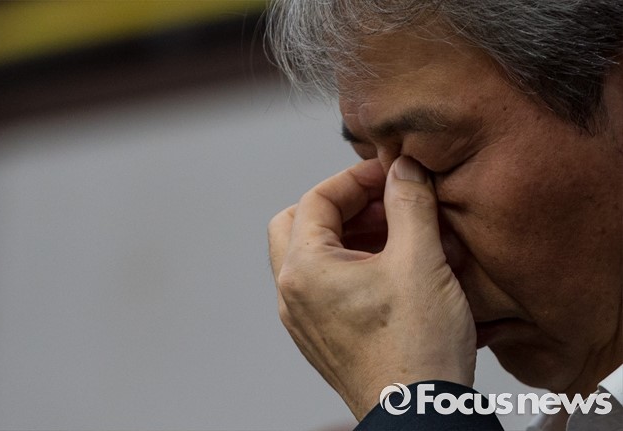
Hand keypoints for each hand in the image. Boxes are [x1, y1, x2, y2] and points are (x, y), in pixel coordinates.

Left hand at [268, 156, 475, 419]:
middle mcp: (292, 294)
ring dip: (350, 235)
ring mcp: (303, 318)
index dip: (355, 178)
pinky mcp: (322, 336)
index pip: (316, 199)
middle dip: (343, 206)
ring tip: (400, 236)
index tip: (390, 173)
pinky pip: (324, 285)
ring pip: (312, 255)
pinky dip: (352, 265)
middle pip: (300, 224)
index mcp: (304, 270)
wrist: (418, 415)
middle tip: (385, 204)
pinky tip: (394, 269)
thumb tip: (402, 168)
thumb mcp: (421, 261)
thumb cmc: (416, 348)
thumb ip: (409, 203)